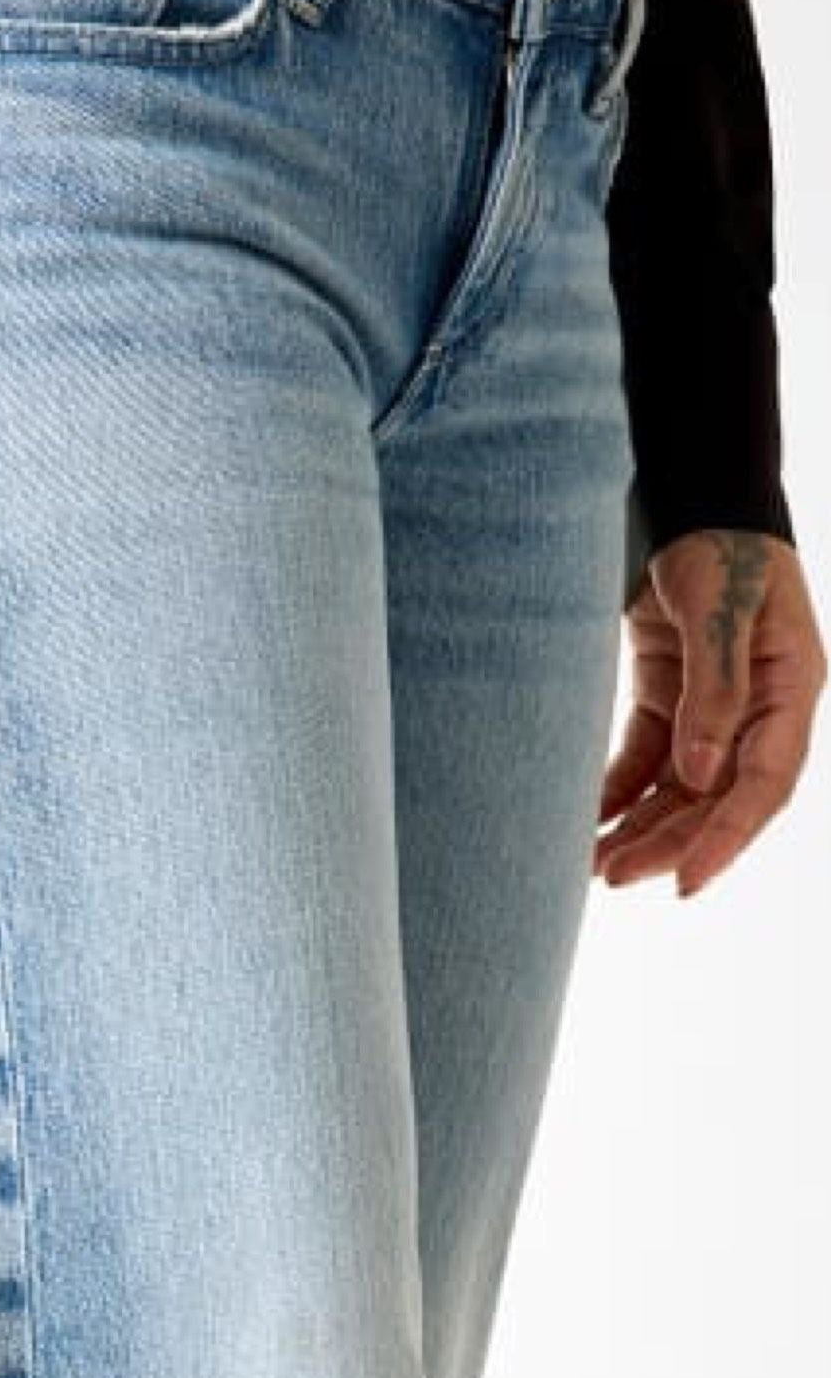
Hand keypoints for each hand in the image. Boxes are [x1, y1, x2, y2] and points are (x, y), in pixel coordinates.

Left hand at [594, 529, 824, 896]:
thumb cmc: (718, 543)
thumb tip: (702, 773)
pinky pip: (645, 760)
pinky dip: (618, 791)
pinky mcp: (669, 695)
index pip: (763, 785)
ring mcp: (712, 706)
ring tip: (592, 865)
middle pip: (716, 799)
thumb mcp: (721, 610)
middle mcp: (757, 710)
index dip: (726, 839)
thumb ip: (715, 689)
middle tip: (613, 876)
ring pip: (679, 789)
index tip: (684, 882)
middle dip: (668, 843)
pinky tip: (586, 821)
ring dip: (639, 827)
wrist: (686, 495)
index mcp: (790, 692)